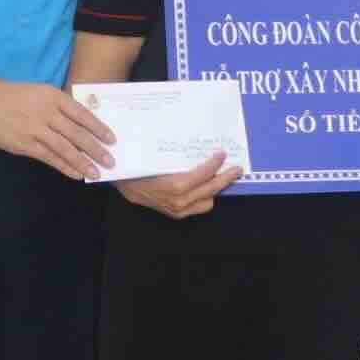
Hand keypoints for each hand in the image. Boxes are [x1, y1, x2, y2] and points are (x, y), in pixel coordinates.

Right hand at [0, 81, 113, 180]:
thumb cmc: (18, 96)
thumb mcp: (42, 93)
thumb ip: (62, 106)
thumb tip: (86, 124)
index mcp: (53, 97)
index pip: (82, 114)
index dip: (99, 128)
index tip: (112, 139)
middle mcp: (46, 113)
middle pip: (76, 134)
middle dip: (95, 149)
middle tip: (110, 161)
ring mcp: (35, 129)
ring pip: (64, 148)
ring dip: (82, 162)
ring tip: (96, 173)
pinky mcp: (24, 144)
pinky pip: (49, 157)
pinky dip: (64, 166)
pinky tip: (76, 174)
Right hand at [116, 151, 240, 218]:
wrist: (122, 184)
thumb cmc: (138, 168)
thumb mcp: (156, 158)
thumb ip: (178, 156)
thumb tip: (197, 145)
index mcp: (175, 185)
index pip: (204, 174)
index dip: (215, 164)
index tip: (221, 154)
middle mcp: (179, 200)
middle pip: (211, 189)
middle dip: (226, 178)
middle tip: (236, 169)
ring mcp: (178, 209)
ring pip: (208, 200)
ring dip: (215, 188)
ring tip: (222, 176)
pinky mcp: (176, 214)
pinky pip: (198, 207)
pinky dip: (205, 197)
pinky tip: (206, 187)